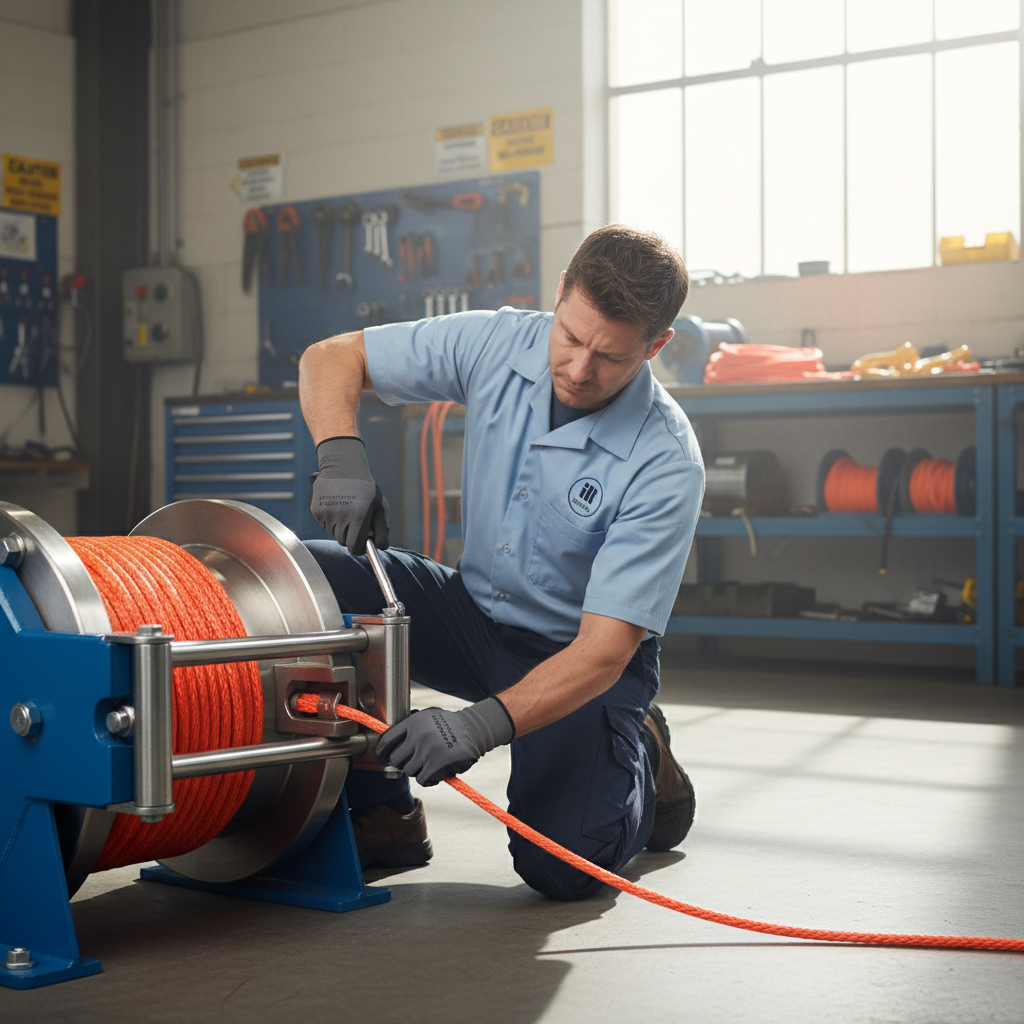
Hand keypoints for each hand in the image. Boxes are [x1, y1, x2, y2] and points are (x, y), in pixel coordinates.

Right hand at [309, 436, 389, 554]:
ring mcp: (325, 514)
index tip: (362, 542)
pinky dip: (330, 518)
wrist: (342, 465)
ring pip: (333, 532)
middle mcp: (339, 517)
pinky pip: (324, 523)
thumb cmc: (365, 488)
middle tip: (356, 518)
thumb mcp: (380, 506)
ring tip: (346, 507)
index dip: (360, 547)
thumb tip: (379, 547)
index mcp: (358, 517)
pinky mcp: (314, 510)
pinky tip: (336, 503)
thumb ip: (382, 529)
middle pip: (343, 541)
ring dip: (340, 526)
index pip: (355, 547)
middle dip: (351, 534)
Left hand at [375, 697, 515, 785]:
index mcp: (413, 722)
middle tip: (415, 761)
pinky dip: (429, 779)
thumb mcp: (427, 718)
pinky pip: (422, 779)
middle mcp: (418, 734)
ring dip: (419, 770)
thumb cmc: (450, 726)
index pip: (388, 740)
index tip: (381, 759)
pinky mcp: (437, 764)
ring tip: (431, 763)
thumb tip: (389, 750)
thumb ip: (410, 730)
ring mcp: (427, 749)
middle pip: (397, 759)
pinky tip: (437, 772)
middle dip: (404, 763)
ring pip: (410, 770)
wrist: (474, 729)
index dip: (381, 752)